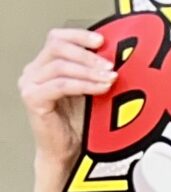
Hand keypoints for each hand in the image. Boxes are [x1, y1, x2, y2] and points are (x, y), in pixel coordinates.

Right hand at [21, 28, 111, 165]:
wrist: (66, 153)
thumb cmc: (77, 125)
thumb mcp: (88, 92)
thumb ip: (93, 75)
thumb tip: (116, 59)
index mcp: (44, 66)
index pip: (57, 39)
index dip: (79, 36)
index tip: (102, 41)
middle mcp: (34, 72)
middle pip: (57, 47)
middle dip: (88, 55)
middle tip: (110, 64)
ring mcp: (31, 84)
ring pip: (60, 66)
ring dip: (89, 71)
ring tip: (110, 78)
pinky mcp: (33, 98)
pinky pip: (61, 85)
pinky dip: (84, 85)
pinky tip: (101, 88)